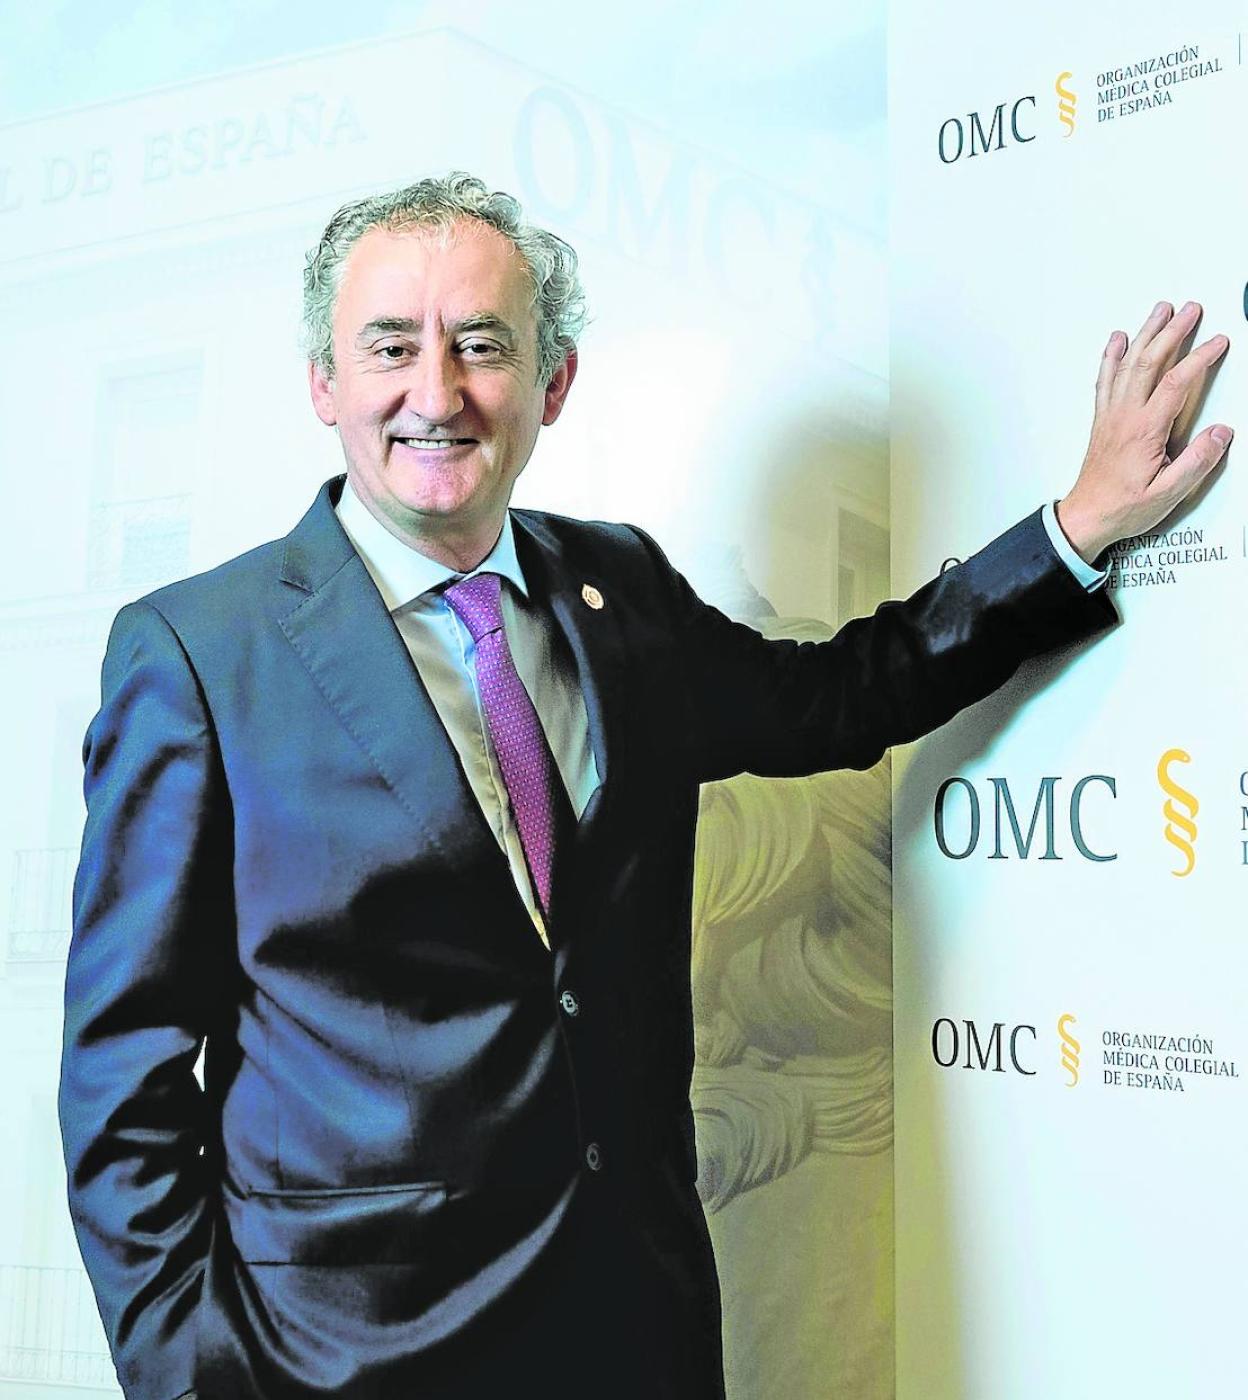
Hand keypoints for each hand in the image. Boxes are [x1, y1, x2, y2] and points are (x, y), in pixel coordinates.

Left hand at [1056, 300, 1231, 561]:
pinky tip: (1118, 340)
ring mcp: (1110, 416)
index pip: (1175, 383)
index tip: (1217, 342)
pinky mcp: (1102, 420)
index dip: (1199, 358)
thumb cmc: (1123, 508)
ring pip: (1127, 364)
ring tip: (1160, 311)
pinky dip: (1112, 356)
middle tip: (1190, 309)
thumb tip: (1221, 433)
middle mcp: (1124, 417)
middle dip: (1172, 332)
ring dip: (1145, 334)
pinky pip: (1105, 379)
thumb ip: (1196, 462)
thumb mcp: (1168, 494)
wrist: (1086, 518)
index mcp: (1144, 431)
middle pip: (1148, 362)